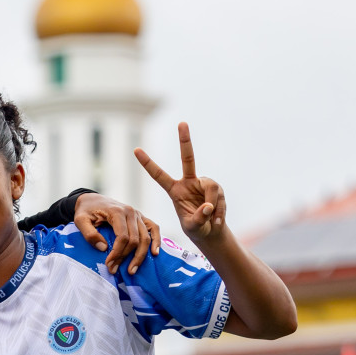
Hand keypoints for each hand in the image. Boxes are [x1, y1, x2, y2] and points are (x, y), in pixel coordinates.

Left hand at [73, 193, 161, 274]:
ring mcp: (138, 214)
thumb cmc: (85, 211)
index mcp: (117, 212)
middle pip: (134, 239)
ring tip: (132, 270)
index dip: (117, 252)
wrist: (91, 200)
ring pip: (145, 237)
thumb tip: (104, 248)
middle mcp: (131, 212)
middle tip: (114, 270)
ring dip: (140, 256)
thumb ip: (89, 234)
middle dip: (125, 257)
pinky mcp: (141, 217)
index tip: (108, 264)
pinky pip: (153, 228)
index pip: (123, 237)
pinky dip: (156, 240)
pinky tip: (154, 253)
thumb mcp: (80, 221)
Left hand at [135, 123, 228, 244]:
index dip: (148, 163)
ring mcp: (204, 183)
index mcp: (174, 190)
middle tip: (182, 123)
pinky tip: (216, 221)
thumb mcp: (193, 227)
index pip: (159, 175)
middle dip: (185, 140)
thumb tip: (208, 206)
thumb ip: (198, 218)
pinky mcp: (217, 189)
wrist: (210, 231)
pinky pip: (220, 198)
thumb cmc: (196, 228)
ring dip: (213, 206)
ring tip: (211, 220)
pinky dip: (219, 211)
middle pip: (188, 158)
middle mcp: (189, 182)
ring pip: (212, 188)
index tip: (136, 149)